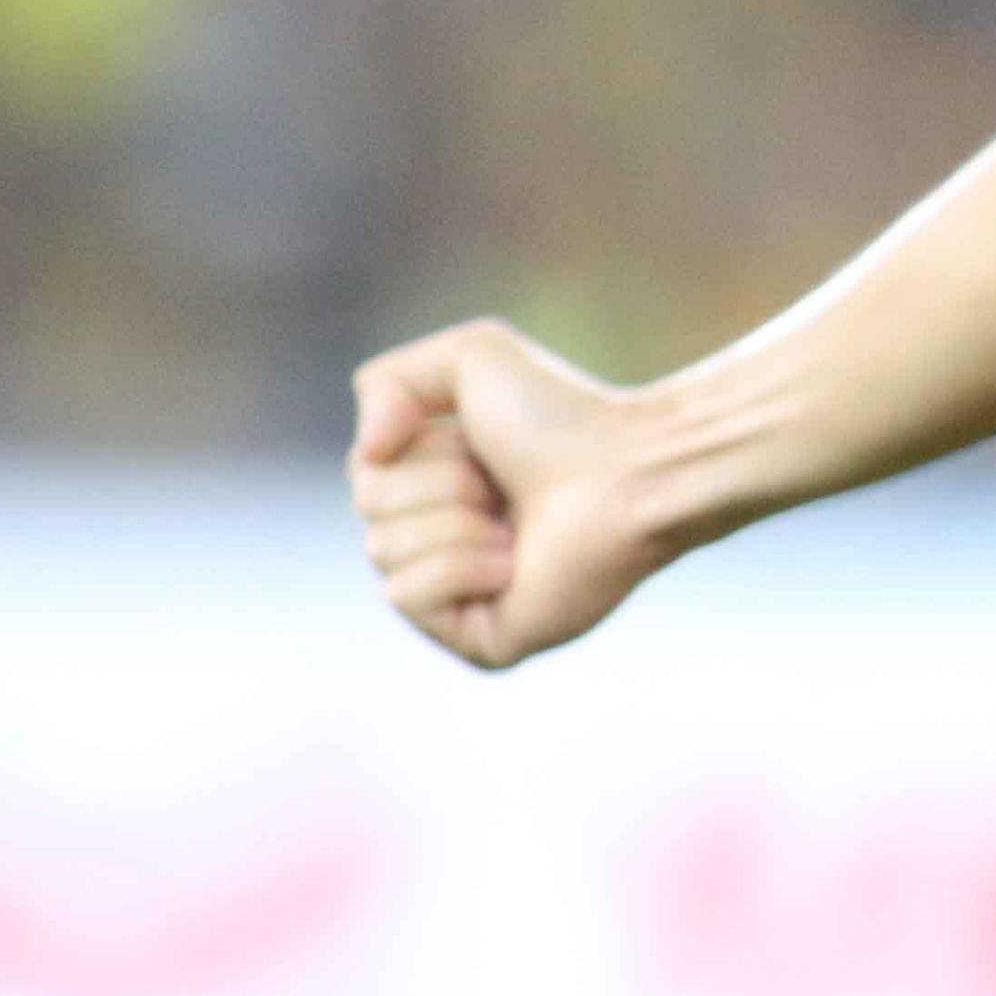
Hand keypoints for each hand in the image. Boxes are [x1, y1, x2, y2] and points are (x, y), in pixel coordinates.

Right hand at [347, 319, 674, 669]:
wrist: (629, 471)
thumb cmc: (563, 417)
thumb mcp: (469, 355)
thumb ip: (388, 380)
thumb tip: (369, 451)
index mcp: (437, 486)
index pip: (366, 472)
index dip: (419, 446)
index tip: (480, 440)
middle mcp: (444, 541)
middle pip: (370, 510)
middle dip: (440, 482)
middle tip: (505, 485)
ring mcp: (460, 596)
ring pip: (384, 552)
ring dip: (456, 521)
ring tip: (517, 524)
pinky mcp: (476, 640)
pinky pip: (408, 596)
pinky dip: (458, 565)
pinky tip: (514, 563)